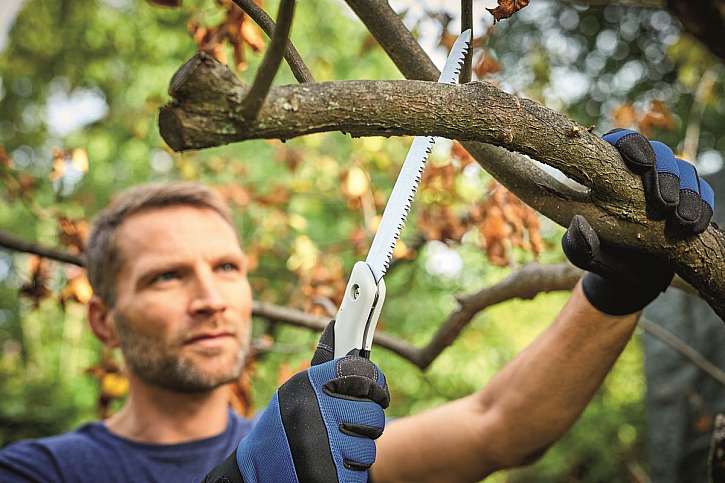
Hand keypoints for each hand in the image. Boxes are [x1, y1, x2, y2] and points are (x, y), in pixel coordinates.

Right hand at [204, 320, 388, 482]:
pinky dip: (349, 470)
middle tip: (348, 425)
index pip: (360, 370)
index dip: (376, 380)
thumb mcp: (294, 393)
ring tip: (333, 447)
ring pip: (369, 445)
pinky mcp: (326, 476)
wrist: (253, 472)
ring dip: (357, 449)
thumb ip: (323, 368)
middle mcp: (312, 412)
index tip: (377, 388)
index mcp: (305, 385)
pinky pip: (360, 470)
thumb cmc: (281, 427)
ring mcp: (320, 446)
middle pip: (373, 412)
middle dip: (366, 422)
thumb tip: (340, 326)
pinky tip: (330, 465)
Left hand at [561, 129, 714, 314]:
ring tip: (678, 219)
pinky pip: (704, 195)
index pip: (620, 141)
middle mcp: (641, 173)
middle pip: (659, 153)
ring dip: (686, 193)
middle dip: (665, 173)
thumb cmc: (602, 256)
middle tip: (663, 203)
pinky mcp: (690, 202)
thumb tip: (578, 224)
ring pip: (685, 171)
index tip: (639, 163)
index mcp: (610, 173)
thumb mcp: (582, 255)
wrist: (632, 279)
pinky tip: (693, 227)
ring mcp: (669, 185)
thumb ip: (576, 243)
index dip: (631, 144)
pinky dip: (702, 208)